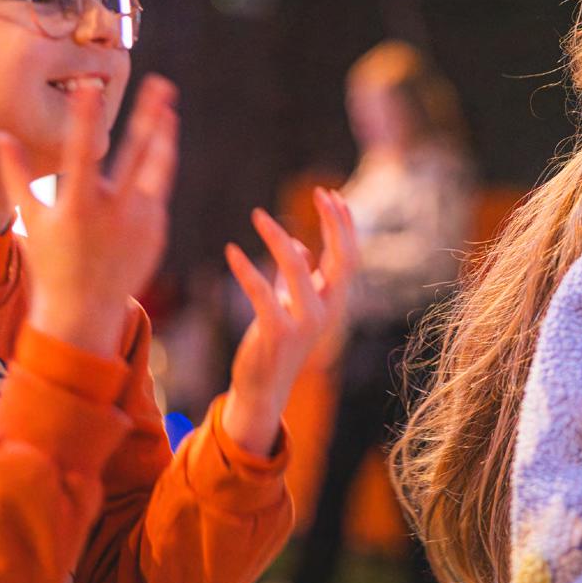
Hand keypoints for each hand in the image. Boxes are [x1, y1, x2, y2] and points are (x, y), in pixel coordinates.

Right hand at [0, 75, 178, 356]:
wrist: (85, 309)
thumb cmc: (51, 261)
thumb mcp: (29, 219)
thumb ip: (15, 174)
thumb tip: (1, 134)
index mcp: (77, 207)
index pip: (81, 152)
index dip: (86, 118)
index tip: (90, 86)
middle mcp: (114, 213)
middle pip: (136, 156)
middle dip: (149, 118)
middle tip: (163, 86)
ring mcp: (141, 222)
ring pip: (157, 171)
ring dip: (164, 139)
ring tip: (169, 112)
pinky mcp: (157, 230)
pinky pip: (156, 193)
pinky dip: (155, 173)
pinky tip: (158, 150)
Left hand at [221, 190, 357, 456]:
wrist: (263, 388)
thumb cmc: (276, 343)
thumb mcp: (290, 303)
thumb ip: (297, 275)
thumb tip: (299, 246)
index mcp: (334, 302)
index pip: (351, 256)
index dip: (345, 225)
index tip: (332, 195)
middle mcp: (327, 311)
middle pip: (342, 259)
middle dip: (334, 223)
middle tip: (320, 194)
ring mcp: (305, 322)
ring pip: (299, 269)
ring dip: (278, 237)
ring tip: (257, 214)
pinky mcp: (277, 333)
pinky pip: (261, 292)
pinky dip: (246, 269)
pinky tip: (231, 251)